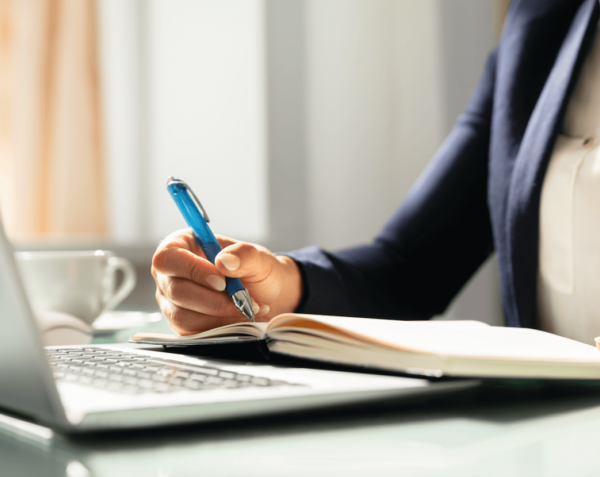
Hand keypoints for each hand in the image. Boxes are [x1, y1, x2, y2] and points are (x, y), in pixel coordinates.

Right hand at [151, 229, 302, 334]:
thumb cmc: (257, 272)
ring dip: (217, 315)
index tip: (222, 282)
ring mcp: (173, 300)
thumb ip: (244, 255)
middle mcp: (171, 273)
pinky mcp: (182, 323)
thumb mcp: (258, 258)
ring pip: (181, 315)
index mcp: (182, 245)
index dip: (192, 270)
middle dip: (211, 299)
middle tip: (239, 300)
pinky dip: (218, 327)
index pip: (168, 257)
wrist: (269, 297)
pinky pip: (191, 331)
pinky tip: (238, 319)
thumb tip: (224, 261)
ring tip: (244, 309)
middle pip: (174, 290)